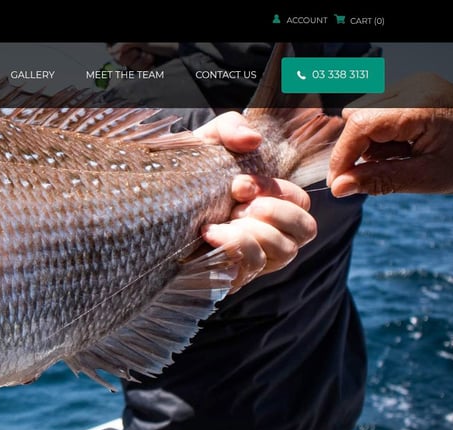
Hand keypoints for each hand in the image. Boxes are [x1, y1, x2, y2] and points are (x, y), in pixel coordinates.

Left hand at [195, 112, 316, 290]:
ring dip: (253, 232)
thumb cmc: (186, 176)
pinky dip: (233, 247)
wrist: (147, 208)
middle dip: (274, 213)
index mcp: (270, 203)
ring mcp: (254, 259)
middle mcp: (269, 233)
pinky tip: (207, 234)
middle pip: (305, 229)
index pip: (301, 202)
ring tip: (221, 221)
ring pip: (284, 253)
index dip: (277, 192)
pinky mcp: (232, 278)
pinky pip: (250, 270)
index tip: (239, 184)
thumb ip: (231, 128)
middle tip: (238, 205)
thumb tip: (252, 140)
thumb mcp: (206, 143)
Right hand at [328, 74, 452, 196]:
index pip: (361, 124)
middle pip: (358, 115)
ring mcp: (415, 84)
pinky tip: (403, 145)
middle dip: (359, 148)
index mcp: (420, 107)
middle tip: (381, 169)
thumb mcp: (424, 178)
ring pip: (365, 112)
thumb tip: (338, 187)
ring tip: (400, 156)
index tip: (338, 181)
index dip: (343, 155)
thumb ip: (378, 180)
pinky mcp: (415, 88)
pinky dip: (382, 132)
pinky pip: (380, 109)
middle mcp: (415, 87)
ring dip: (371, 141)